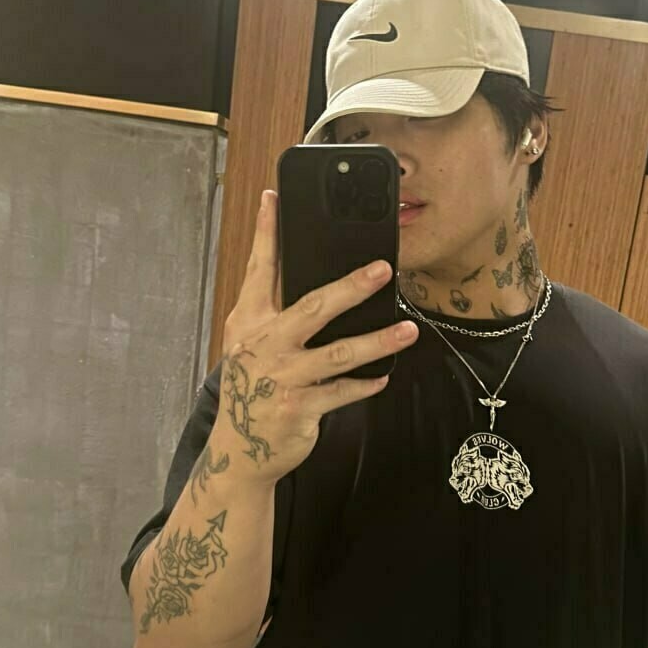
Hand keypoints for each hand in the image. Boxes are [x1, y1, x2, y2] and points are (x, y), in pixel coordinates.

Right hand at [213, 189, 418, 483]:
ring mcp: (282, 377)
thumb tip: (316, 281)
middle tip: (383, 270)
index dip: (267, 233)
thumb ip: (273, 312)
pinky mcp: (300, 407)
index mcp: (249, 322)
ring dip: (378, 341)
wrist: (239, 449)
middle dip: (350, 287)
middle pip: (313, 307)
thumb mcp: (250, 345)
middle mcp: (264, 345)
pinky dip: (365, 384)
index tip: (274, 198)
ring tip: (408, 330)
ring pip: (339, 353)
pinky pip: (343, 390)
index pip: (260, 270)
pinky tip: (384, 376)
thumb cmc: (251, 389)